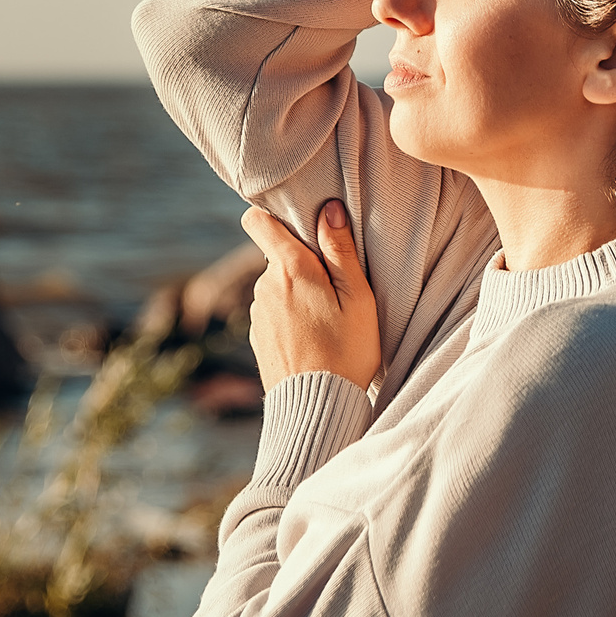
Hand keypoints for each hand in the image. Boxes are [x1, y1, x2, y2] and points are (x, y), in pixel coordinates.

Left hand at [241, 199, 381, 394]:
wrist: (318, 408)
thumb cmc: (347, 351)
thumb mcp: (358, 298)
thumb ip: (341, 251)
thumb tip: (329, 208)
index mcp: (290, 269)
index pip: (257, 222)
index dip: (273, 217)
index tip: (299, 226)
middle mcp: (265, 286)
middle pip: (276, 256)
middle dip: (300, 263)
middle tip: (334, 288)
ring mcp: (258, 313)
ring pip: (276, 286)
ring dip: (296, 293)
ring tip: (326, 319)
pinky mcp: (258, 337)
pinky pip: (273, 313)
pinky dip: (289, 318)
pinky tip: (312, 339)